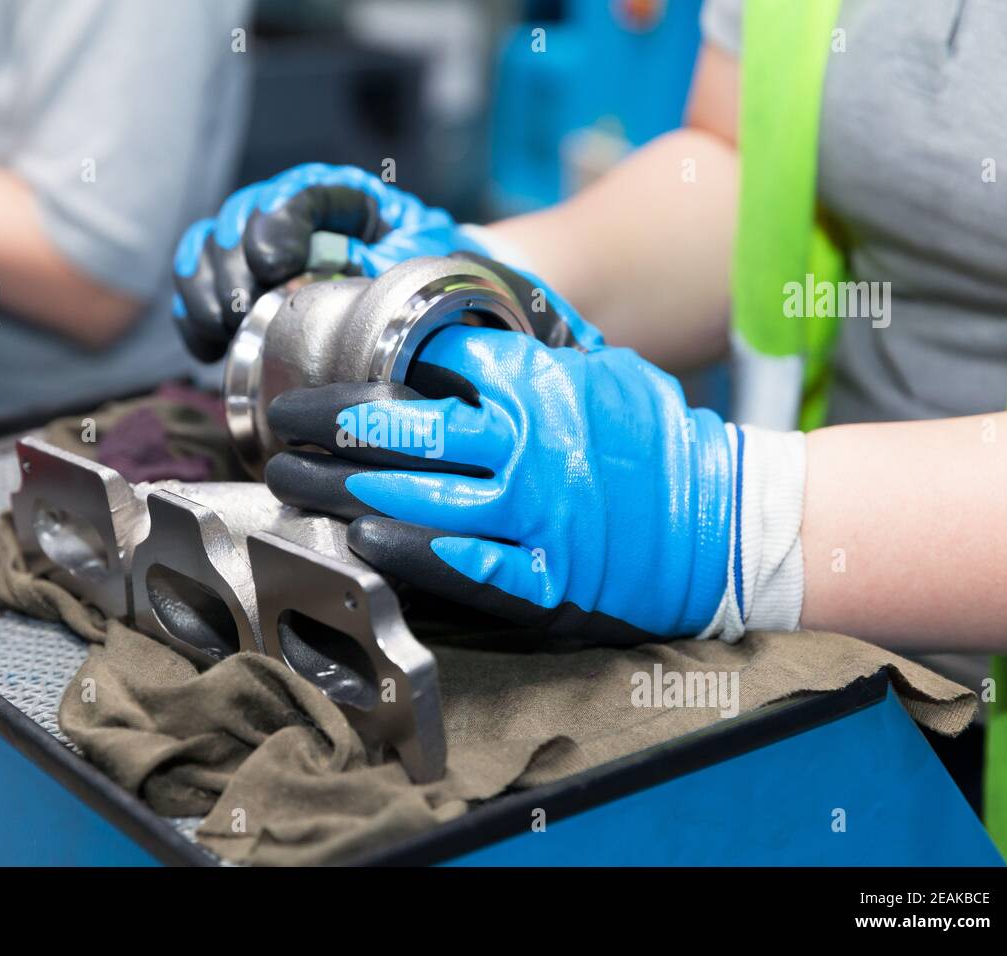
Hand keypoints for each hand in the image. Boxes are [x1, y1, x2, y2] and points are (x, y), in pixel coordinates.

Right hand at [172, 163, 484, 360]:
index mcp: (340, 196)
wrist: (413, 306)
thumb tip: (348, 267)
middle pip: (238, 219)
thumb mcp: (419, 261)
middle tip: (243, 308)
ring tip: (228, 328)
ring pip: (206, 250)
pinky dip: (192, 317)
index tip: (273, 266)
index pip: (299, 194)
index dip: (275, 223)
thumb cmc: (417, 276)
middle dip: (234, 265)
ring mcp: (254, 245)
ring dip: (207, 292)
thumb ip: (390, 257)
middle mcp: (288, 210)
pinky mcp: (233, 284)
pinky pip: (193, 290)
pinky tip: (211, 346)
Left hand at [263, 325, 734, 639]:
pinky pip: (465, 565)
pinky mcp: (544, 577)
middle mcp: (529, 446)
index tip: (332, 366)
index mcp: (542, 386)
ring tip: (294, 479)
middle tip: (283, 421)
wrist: (723, 521)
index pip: (438, 359)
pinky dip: (411, 552)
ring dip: (344, 486)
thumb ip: (533, 358)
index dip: (375, 361)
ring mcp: (534, 516)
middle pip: (406, 427)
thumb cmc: (661, 442)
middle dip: (331, 421)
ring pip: (418, 494)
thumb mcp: (604, 372)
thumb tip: (460, 343)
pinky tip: (362, 540)